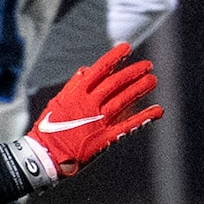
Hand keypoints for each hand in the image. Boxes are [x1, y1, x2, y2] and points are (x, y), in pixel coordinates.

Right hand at [15, 42, 160, 182]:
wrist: (45, 156)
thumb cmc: (48, 129)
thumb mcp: (58, 103)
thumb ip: (73, 87)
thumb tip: (85, 70)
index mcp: (76, 94)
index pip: (99, 70)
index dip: (113, 57)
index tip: (126, 47)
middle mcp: (89, 104)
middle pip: (115, 83)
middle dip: (133, 72)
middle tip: (148, 65)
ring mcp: (99, 120)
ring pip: (124, 100)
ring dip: (140, 89)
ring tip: (153, 80)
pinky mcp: (105, 137)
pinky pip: (129, 125)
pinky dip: (145, 117)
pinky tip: (158, 110)